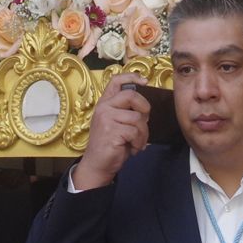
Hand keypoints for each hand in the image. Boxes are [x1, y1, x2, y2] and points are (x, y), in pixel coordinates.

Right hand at [72, 73, 150, 190]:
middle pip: (131, 95)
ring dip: (143, 133)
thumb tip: (145, 109)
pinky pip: (135, 132)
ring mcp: (106, 118)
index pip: (116, 80)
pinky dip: (139, 142)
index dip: (132, 76)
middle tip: (145, 122)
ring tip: (137, 142)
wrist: (97, 165)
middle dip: (145, 108)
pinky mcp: (111, 131)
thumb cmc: (110, 144)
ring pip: (137, 118)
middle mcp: (104, 107)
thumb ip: (125, 112)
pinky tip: (132, 148)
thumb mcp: (115, 123)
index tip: (145, 81)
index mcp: (105, 103)